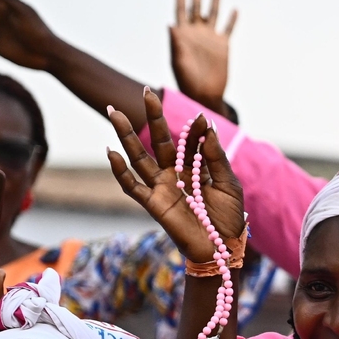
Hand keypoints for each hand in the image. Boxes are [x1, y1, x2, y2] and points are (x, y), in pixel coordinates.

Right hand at [106, 89, 244, 263]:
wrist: (222, 248)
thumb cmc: (228, 218)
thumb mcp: (227, 183)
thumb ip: (214, 155)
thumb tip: (205, 124)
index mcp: (195, 168)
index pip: (189, 141)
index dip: (192, 129)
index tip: (198, 117)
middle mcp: (175, 174)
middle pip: (159, 141)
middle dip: (152, 116)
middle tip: (145, 91)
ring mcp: (161, 188)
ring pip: (139, 157)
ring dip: (126, 135)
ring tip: (114, 112)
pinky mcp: (153, 204)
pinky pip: (131, 186)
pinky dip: (120, 170)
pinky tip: (111, 152)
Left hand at [170, 0, 237, 111]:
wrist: (204, 94)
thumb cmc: (187, 81)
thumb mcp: (178, 62)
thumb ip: (175, 43)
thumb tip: (171, 25)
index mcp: (183, 35)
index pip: (181, 10)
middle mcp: (197, 33)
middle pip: (197, 7)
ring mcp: (210, 39)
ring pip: (214, 14)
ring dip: (215, 0)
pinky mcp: (223, 46)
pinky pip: (228, 29)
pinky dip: (232, 20)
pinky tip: (234, 9)